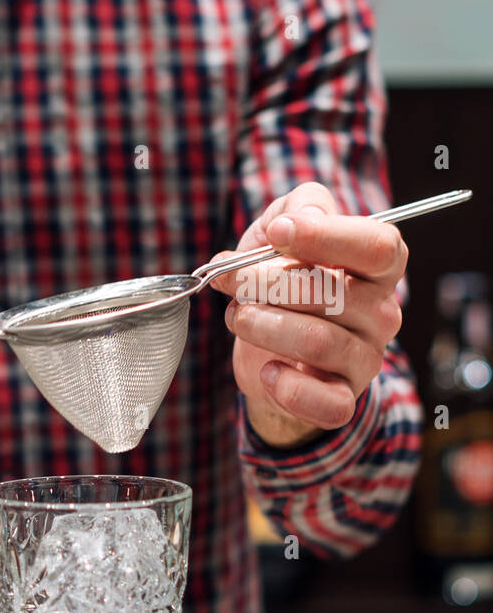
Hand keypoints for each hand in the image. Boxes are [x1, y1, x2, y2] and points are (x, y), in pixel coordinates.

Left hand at [208, 183, 405, 447]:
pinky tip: (266, 370)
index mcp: (377, 266)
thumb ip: (294, 209)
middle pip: (332, 292)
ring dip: (261, 325)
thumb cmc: (279, 284)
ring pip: (317, 341)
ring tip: (239, 317)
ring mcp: (365, 358)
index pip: (378, 246)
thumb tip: (294, 218)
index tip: (277, 232)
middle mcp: (381, 312)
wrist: (267, 352)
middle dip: (265, 282)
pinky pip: (326, 403)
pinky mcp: (342, 399)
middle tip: (231, 280)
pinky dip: (286, 388)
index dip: (325, 236)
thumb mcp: (280, 232)